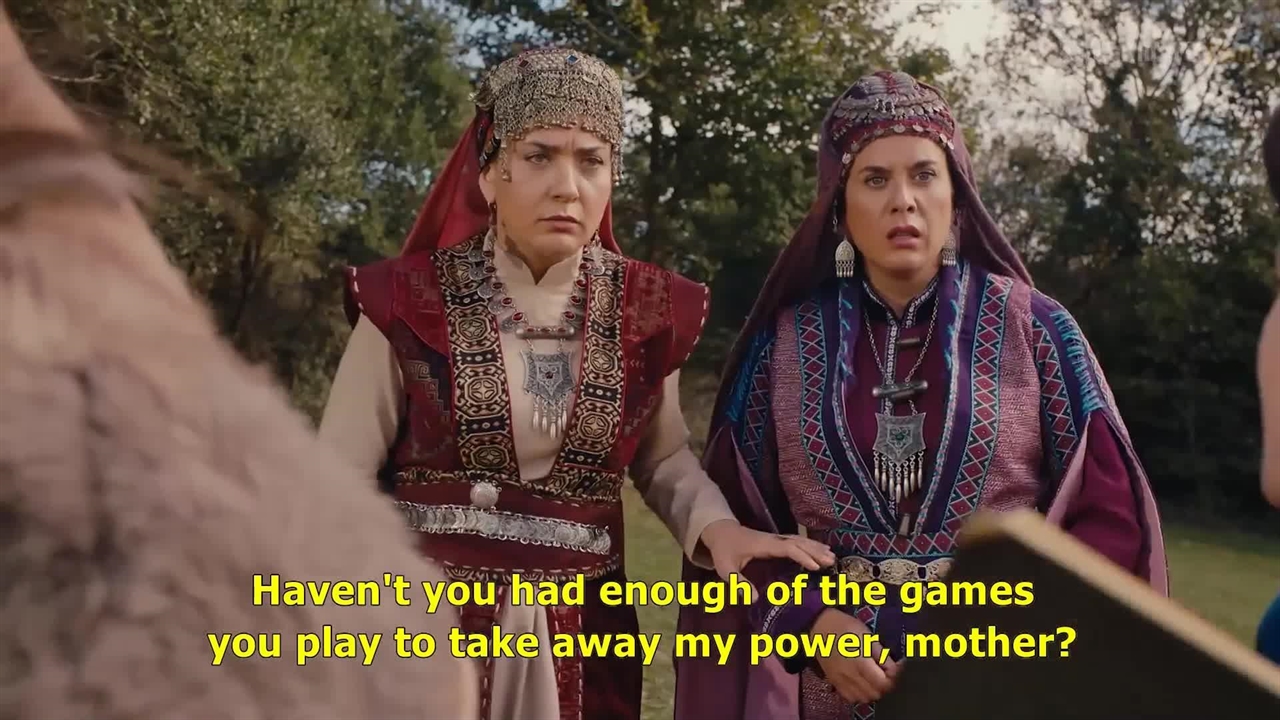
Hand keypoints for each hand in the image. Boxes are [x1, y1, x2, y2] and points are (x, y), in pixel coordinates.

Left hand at [698, 519, 835, 597]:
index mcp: (763, 545)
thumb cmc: (723, 551)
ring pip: (799, 540)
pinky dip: (810, 544)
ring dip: (815, 547)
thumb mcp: (725, 568)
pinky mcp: (776, 540)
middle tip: (832, 561)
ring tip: (832, 556)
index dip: (802, 556)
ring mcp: (775, 538)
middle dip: (815, 551)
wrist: (720, 531)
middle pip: (798, 542)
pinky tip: (820, 549)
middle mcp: (772, 539)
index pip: (787, 548)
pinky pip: (796, 541)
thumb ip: (738, 583)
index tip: (815, 567)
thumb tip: (754, 599)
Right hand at [810, 608, 898, 704]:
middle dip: (885, 684)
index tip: (895, 666)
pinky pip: (851, 697)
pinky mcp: (834, 682)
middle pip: (876, 693)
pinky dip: (860, 694)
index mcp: (860, 662)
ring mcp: (841, 681)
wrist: (819, 626)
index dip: (893, 677)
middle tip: (885, 671)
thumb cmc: (845, 627)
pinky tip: (861, 682)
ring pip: (864, 698)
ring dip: (873, 690)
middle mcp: (850, 676)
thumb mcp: (867, 635)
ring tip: (874, 677)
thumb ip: (881, 654)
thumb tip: (894, 668)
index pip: (884, 683)